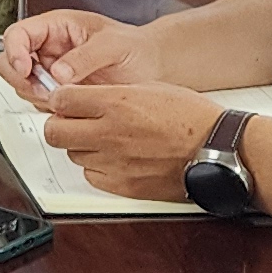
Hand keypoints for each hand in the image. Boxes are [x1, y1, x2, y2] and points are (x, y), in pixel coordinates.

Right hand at [0, 8, 166, 97]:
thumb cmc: (136, 48)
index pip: (18, 34)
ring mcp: (51, 72)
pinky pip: (39, 102)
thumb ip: (85, 56)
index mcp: (57, 27)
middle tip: (42, 90)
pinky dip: (46, 107)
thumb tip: (58, 73)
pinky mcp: (58, 93)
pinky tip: (67, 105)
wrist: (153, 68)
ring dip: (33, 94)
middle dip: (19, 78)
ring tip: (60, 98)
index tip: (25, 69)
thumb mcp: (114, 45)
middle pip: (10, 60)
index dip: (14, 51)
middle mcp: (49, 49)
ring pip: (21, 84)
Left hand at [27, 82, 225, 202]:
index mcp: (117, 103)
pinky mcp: (122, 186)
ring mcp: (114, 162)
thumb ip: (111, 92)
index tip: (65, 101)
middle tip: (71, 121)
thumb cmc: (191, 117)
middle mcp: (110, 133)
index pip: (61, 100)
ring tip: (102, 139)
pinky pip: (91, 176)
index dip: (60, 99)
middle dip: (59, 124)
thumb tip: (82, 95)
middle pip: (54, 132)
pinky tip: (113, 158)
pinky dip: (96, 167)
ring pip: (72, 154)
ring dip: (80, 146)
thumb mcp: (150, 87)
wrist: (217, 148)